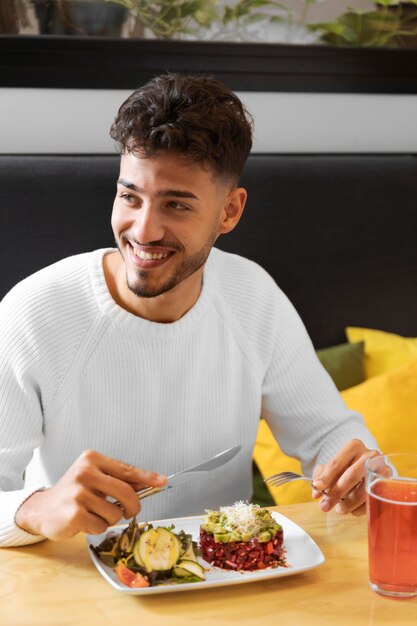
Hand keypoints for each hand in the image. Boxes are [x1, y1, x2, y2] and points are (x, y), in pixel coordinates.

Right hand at [15, 450, 166, 539]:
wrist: (43, 509)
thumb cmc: (73, 493)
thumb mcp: (95, 478)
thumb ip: (118, 480)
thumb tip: (148, 482)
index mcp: (92, 459)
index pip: (127, 470)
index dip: (147, 477)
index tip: (162, 481)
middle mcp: (85, 472)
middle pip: (126, 492)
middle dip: (132, 506)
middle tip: (129, 511)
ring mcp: (79, 492)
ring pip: (115, 513)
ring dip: (109, 519)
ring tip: (94, 514)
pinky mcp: (75, 513)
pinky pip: (101, 525)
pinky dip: (97, 528)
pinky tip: (84, 521)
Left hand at [311, 440, 378, 515]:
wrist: (371, 467)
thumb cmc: (347, 467)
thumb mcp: (334, 466)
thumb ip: (321, 476)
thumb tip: (317, 493)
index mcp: (353, 447)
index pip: (337, 463)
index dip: (326, 477)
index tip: (318, 488)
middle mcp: (370, 455)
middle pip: (352, 475)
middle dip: (336, 493)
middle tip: (324, 506)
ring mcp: (382, 470)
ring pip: (363, 491)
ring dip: (348, 504)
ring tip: (339, 509)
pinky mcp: (390, 485)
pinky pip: (373, 501)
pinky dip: (360, 509)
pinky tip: (353, 509)